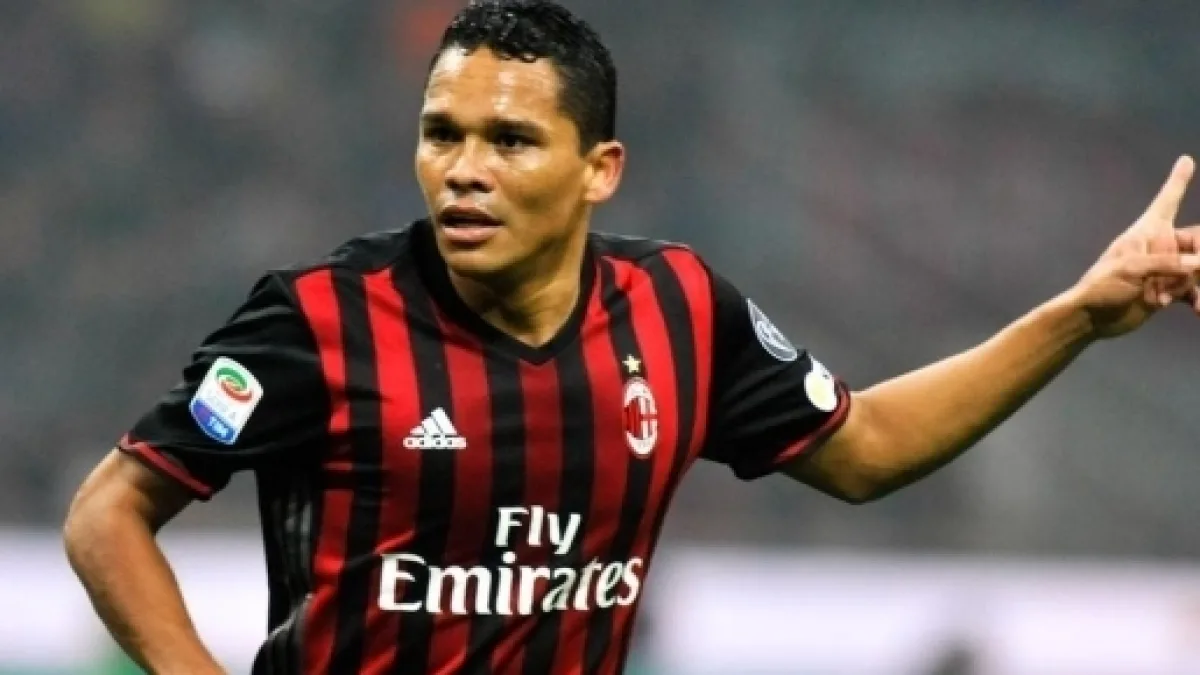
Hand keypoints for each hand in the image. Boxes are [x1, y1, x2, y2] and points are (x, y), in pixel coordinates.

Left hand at [1068, 155, 1199, 339]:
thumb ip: (1167, 264)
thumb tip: (1199, 264)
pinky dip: (1199, 299)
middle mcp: (1160, 246)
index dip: (1178, 181)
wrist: (1092, 318)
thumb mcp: (1132, 269)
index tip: (1185, 160)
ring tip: (1197, 301)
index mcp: (1147, 231)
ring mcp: (1166, 268)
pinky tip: (1198, 311)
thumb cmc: (1102, 286)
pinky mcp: (1168, 290)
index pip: (1167, 200)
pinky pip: (1194, 290)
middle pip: (1198, 240)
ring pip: (1199, 267)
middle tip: (1196, 271)